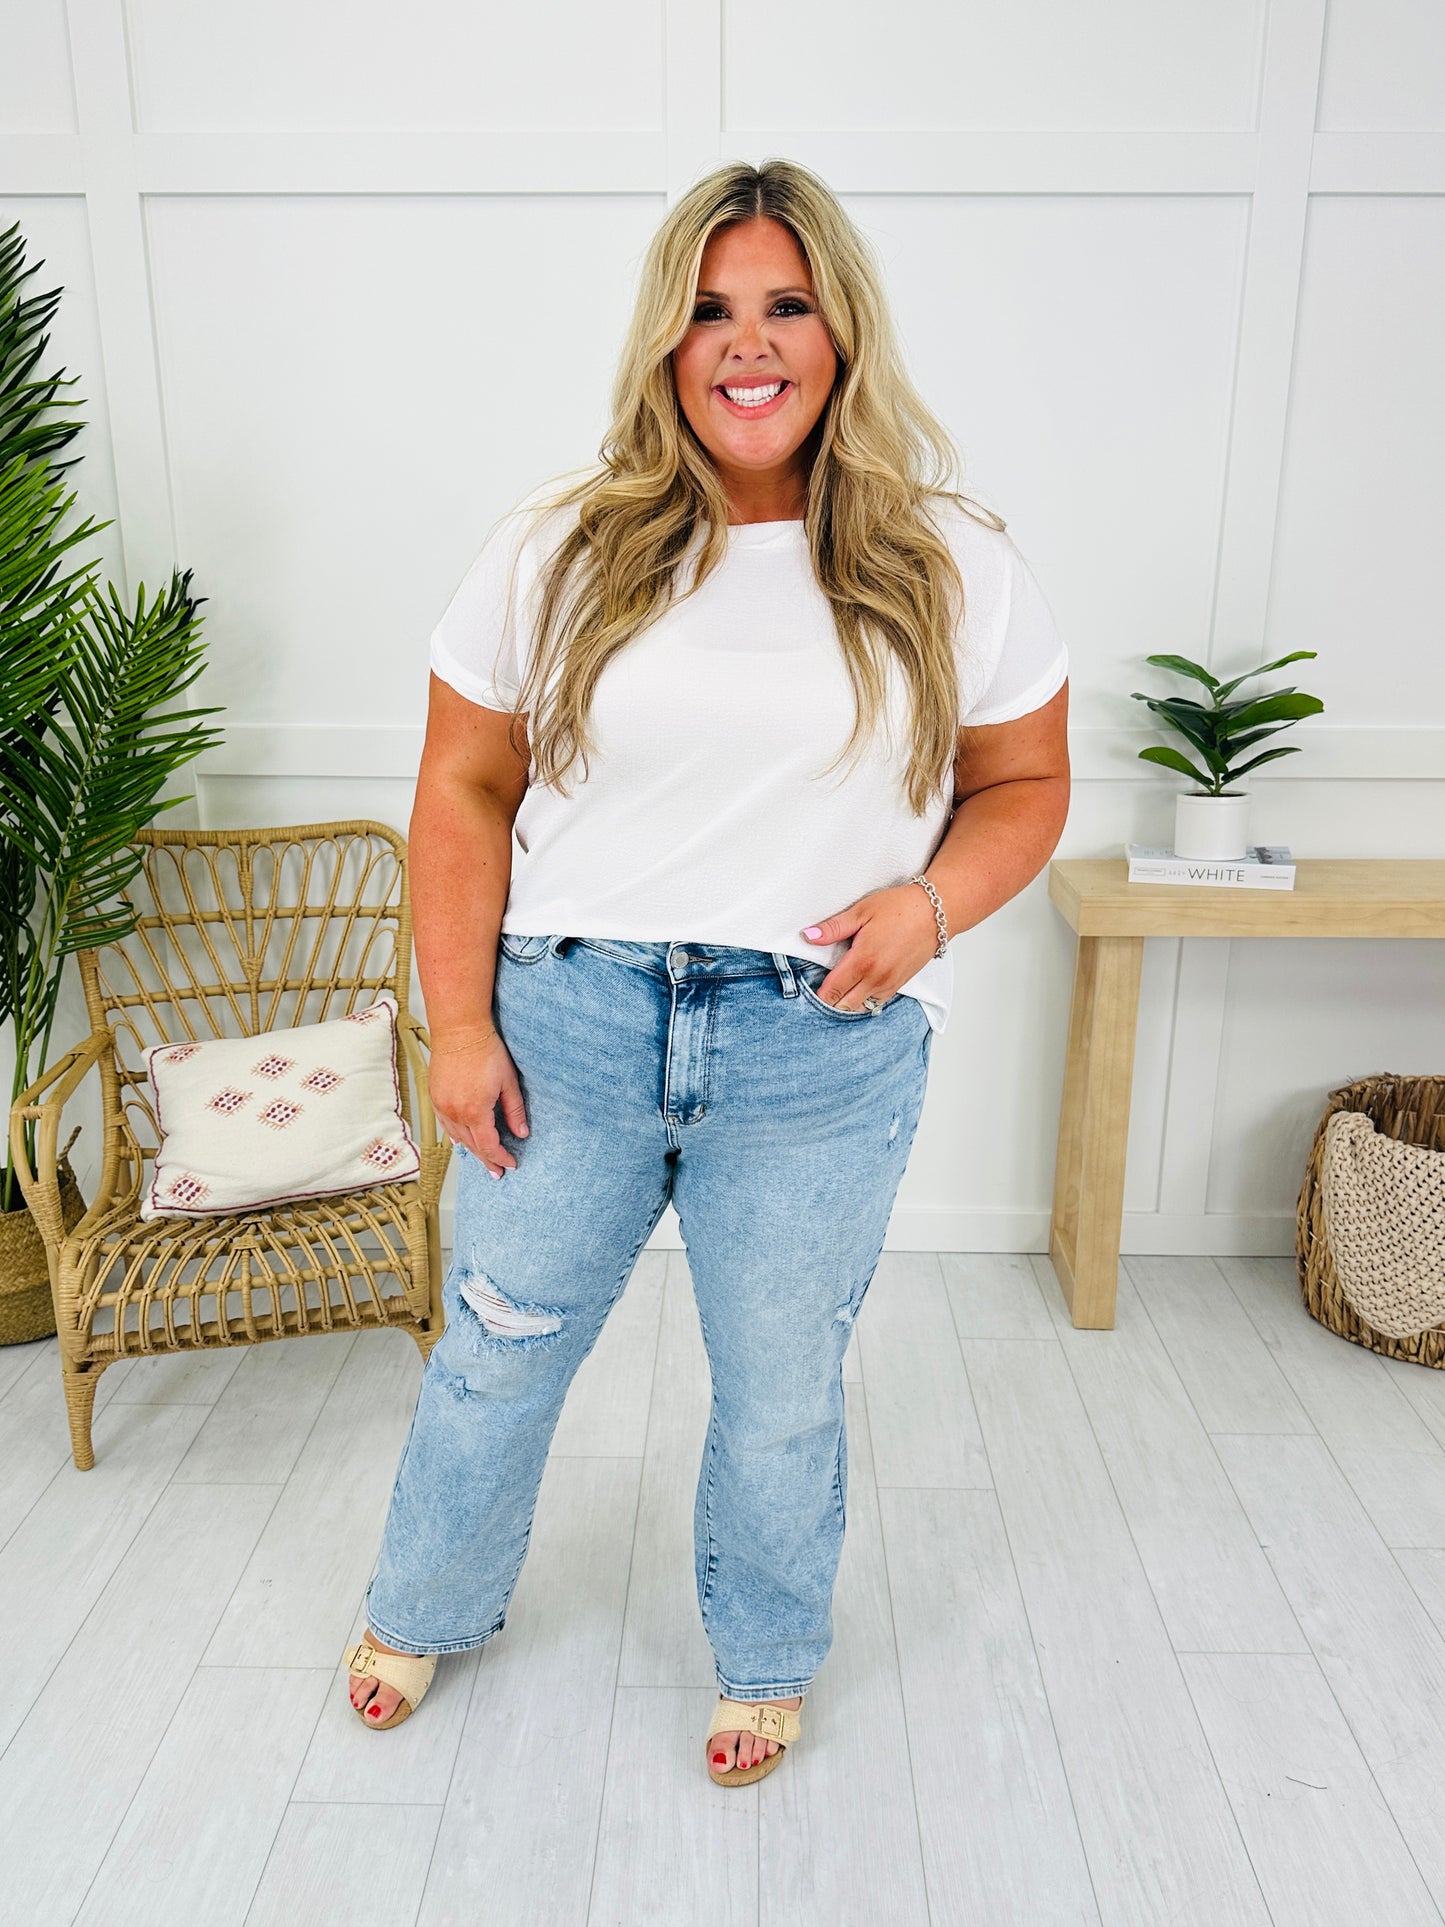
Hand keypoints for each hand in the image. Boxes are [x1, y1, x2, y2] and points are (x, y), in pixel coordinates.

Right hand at [428, 1023, 528, 1178]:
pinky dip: (456, 1136)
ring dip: (472, 1151)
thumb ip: (514, 1111)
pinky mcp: (435, 1097)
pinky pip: (445, 1125)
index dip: (501, 1158)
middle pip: (473, 1146)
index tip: (511, 1164)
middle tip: (497, 1172)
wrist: (459, 1030)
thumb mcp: (508, 1082)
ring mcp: (442, 1106)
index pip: (489, 1146)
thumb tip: (521, 1133)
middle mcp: (455, 1113)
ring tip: (483, 1160)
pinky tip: (461, 1142)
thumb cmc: (484, 1050)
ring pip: (458, 1138)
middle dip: (487, 1160)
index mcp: (475, 1111)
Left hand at [800, 884, 941, 1009]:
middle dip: (830, 1001)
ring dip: (847, 1002)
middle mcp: (876, 978)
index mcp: (863, 960)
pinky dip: (864, 1000)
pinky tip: (858, 989)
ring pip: (861, 1007)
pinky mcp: (900, 984)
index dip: (818, 994)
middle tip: (821, 990)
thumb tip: (809, 936)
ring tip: (838, 990)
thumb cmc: (900, 908)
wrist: (935, 912)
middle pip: (844, 1005)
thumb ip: (834, 928)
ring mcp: (890, 983)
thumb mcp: (862, 911)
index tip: (808, 990)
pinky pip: (877, 1002)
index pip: (833, 991)